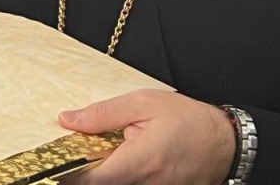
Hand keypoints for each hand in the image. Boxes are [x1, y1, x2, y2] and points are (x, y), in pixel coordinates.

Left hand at [59, 89, 234, 184]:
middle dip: (85, 170)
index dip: (68, 172)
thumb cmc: (188, 120)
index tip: (54, 161)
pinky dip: (120, 174)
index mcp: (140, 161)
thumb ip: (102, 113)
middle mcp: (147, 184)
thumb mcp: (143, 103)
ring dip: (104, 172)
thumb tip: (67, 120)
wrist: (225, 142)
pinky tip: (122, 159)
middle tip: (80, 151)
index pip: (91, 179)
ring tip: (107, 151)